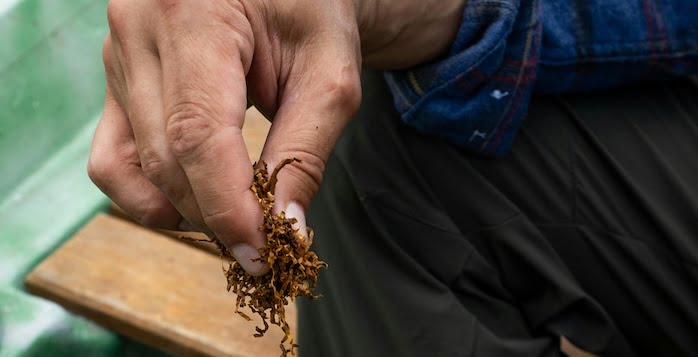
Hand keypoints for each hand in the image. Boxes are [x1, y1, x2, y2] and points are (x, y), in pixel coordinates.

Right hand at [88, 0, 465, 274]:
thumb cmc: (311, 13)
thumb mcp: (329, 74)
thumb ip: (306, 150)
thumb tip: (283, 229)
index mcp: (194, 15)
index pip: (196, 134)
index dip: (227, 205)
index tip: (261, 251)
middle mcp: (140, 31)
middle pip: (165, 157)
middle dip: (215, 215)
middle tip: (262, 244)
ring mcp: (119, 55)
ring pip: (134, 165)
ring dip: (185, 209)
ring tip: (235, 216)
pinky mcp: (118, 80)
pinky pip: (111, 158)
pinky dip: (147, 194)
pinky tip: (192, 201)